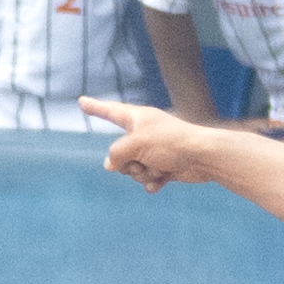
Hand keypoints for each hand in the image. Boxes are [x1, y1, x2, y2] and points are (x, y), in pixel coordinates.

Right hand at [80, 94, 227, 185]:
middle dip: (128, 163)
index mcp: (137, 118)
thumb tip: (111, 166)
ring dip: (142, 173)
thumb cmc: (170, 143)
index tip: (81, 102)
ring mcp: (154, 151)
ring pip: (133, 169)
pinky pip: (148, 178)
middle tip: (143, 160)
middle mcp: (144, 133)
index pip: (109, 111)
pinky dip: (153, 181)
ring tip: (158, 168)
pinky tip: (162, 180)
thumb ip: (116, 154)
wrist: (203, 157)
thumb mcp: (135, 144)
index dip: (94, 107)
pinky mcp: (164, 166)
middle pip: (119, 153)